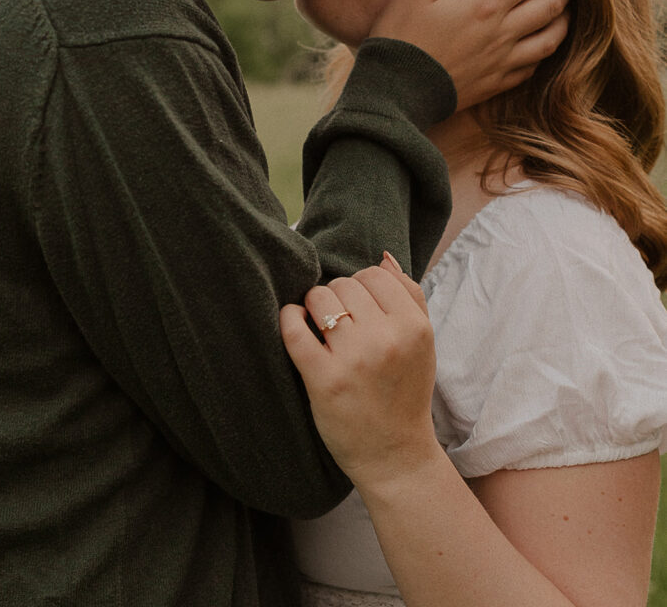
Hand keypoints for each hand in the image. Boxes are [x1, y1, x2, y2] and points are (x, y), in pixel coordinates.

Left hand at [280, 255, 437, 488]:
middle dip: (338, 297)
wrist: (394, 455)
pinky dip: (289, 319)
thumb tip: (383, 256)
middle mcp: (387, 339)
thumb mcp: (423, 342)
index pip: (374, 275)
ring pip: (320, 299)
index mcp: (414, 326)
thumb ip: (409, 295)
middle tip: (340, 323)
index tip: (358, 306)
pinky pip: (294, 330)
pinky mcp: (324, 380)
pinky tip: (293, 322)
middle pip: (345, 284)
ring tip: (320, 327)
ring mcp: (354, 359)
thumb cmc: (405, 392)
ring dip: (314, 307)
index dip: (362, 286)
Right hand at [370, 0, 571, 110]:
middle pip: (551, 6)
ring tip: (562, 9)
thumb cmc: (401, 33)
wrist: (393, 90)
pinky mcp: (494, 85)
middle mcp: (502, 34)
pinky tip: (537, 44)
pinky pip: (532, 68)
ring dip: (563, 21)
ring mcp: (501, 62)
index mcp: (486, 4)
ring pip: (551, 40)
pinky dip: (543, 52)